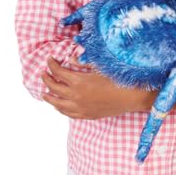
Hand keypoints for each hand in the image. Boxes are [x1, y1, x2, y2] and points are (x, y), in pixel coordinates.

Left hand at [42, 56, 160, 119]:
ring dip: (49, 97)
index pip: (58, 72)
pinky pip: (67, 113)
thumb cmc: (118, 78)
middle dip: (47, 79)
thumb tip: (71, 59)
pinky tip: (59, 106)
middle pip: (54, 88)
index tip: (49, 59)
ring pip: (57, 104)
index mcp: (79, 82)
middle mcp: (76, 96)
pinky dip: (60, 108)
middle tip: (43, 73)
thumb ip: (83, 62)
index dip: (51, 65)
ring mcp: (80, 108)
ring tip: (44, 93)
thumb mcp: (100, 66)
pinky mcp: (86, 115)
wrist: (132, 96)